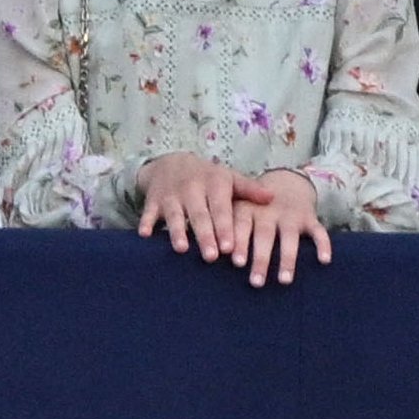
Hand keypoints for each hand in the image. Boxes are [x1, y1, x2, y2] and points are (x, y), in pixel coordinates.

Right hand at [137, 152, 273, 261]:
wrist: (171, 162)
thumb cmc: (207, 178)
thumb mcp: (228, 178)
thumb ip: (249, 189)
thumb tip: (273, 198)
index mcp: (213, 184)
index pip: (221, 208)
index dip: (225, 227)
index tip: (230, 248)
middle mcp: (192, 188)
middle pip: (199, 215)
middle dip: (204, 235)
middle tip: (211, 257)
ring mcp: (171, 195)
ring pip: (174, 215)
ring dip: (177, 231)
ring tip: (182, 248)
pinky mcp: (153, 200)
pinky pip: (149, 212)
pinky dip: (146, 222)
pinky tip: (145, 234)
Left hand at [232, 169, 330, 287]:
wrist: (285, 183)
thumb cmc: (254, 207)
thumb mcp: (239, 208)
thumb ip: (227, 227)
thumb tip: (207, 254)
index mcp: (247, 208)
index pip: (241, 225)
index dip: (239, 242)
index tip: (235, 262)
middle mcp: (268, 211)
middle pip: (265, 235)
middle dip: (261, 259)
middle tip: (256, 282)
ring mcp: (290, 215)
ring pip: (290, 238)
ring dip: (287, 259)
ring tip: (284, 281)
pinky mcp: (310, 219)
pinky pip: (318, 232)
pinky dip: (323, 245)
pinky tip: (324, 261)